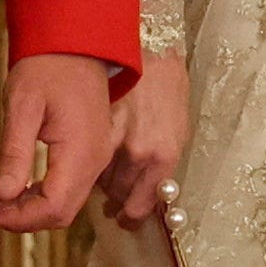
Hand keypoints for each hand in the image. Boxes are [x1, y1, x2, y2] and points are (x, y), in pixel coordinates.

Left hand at [0, 51, 114, 233]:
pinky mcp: (91, 153)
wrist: (76, 42)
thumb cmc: (47, 67)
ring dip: (29, 209)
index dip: (18, 219)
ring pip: (65, 204)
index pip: (53, 208)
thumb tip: (2, 195)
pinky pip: (68, 188)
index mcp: (80, 153)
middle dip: (21, 218)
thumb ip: (15, 154)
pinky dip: (41, 195)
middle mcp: (95, 162)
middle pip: (61, 213)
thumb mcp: (23, 107)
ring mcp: (97, 158)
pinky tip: (15, 187)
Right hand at [103, 57, 192, 227]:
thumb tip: (148, 195)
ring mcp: (114, 141)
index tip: (125, 219)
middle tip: (114, 195)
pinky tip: (94, 152)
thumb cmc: (167, 88)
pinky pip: (88, 157)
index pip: (142, 205)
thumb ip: (161, 165)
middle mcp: (139, 154)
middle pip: (118, 195)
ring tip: (105, 169)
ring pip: (99, 178)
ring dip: (101, 179)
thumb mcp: (177, 130)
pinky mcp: (95, 128)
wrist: (149, 47)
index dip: (131, 215)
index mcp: (164, 158)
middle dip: (117, 197)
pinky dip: (89, 159)